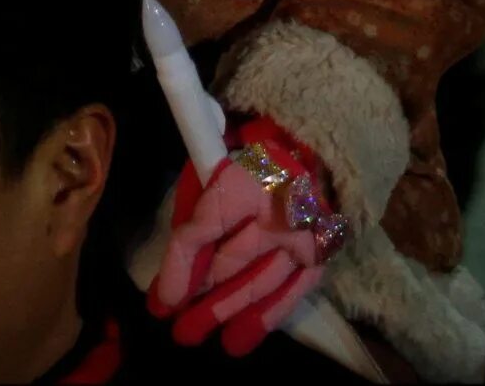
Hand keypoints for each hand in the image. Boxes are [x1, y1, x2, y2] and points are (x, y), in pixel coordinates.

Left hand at [148, 120, 347, 356]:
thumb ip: (195, 202)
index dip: (178, 267)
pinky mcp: (323, 252)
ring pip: (260, 283)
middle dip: (199, 297)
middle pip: (230, 263)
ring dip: (225, 312)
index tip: (162, 300)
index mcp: (247, 178)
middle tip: (175, 329)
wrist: (318, 144)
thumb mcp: (215, 159)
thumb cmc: (253, 151)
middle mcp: (279, 211)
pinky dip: (266, 317)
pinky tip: (240, 339)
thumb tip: (178, 258)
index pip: (204, 228)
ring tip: (195, 335)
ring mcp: (304, 236)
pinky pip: (293, 291)